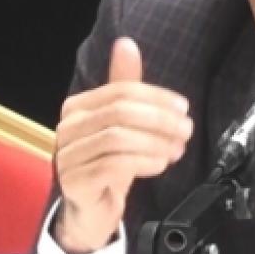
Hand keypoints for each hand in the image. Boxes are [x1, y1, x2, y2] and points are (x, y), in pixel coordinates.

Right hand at [52, 37, 192, 253]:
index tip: (183, 108)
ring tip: (176, 149)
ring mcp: (68, 156)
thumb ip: (125, 86)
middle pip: (120, 112)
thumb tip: (126, 43)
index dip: (157, 97)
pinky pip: (113, 165)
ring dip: (156, 142)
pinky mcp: (76, 182)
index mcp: (77, 107)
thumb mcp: (119, 123)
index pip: (121, 91)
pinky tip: (160, 164)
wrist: (90, 209)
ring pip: (118, 138)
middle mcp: (68, 129)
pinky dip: (144, 162)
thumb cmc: (106, 163)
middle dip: (160, 119)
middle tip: (186, 130)